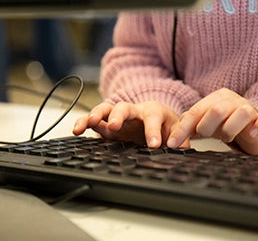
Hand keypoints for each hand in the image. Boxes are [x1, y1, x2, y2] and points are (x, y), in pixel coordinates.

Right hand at [73, 101, 187, 147]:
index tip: (153, 145)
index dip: (153, 131)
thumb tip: (180, 150)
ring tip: (88, 123)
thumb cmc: (165, 125)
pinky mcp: (107, 125)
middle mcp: (134, 112)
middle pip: (124, 108)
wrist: (156, 119)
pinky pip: (94, 121)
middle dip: (118, 115)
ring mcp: (119, 117)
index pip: (153, 118)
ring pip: (105, 109)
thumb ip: (179, 140)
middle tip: (115, 125)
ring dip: (96, 115)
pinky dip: (84, 123)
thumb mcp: (176, 131)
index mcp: (154, 112)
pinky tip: (77, 130)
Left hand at [167, 88, 257, 154]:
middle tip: (206, 136)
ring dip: (230, 129)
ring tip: (227, 137)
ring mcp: (250, 108)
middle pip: (216, 110)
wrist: (253, 127)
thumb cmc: (226, 125)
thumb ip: (189, 126)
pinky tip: (253, 133)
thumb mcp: (205, 124)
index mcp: (215, 99)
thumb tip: (171, 137)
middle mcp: (232, 100)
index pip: (195, 112)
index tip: (172, 144)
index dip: (183, 129)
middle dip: (207, 127)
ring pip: (240, 113)